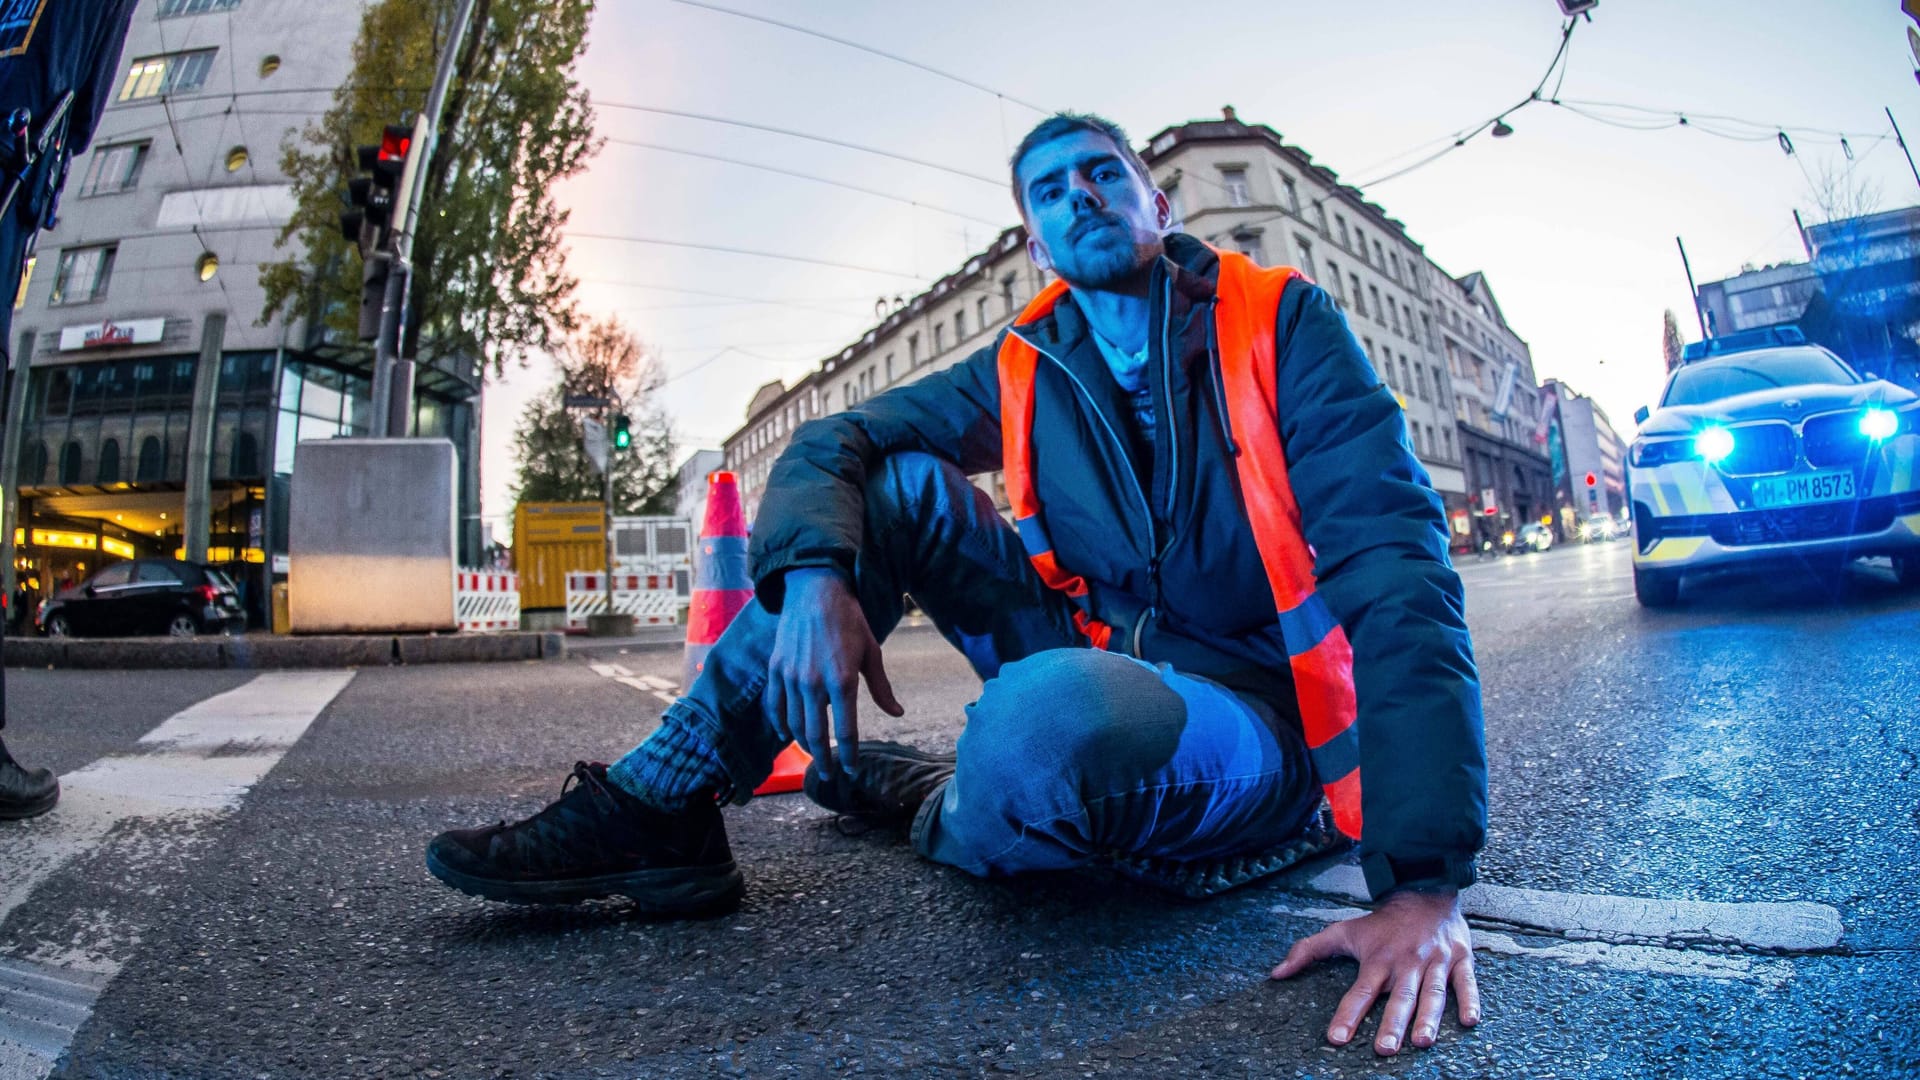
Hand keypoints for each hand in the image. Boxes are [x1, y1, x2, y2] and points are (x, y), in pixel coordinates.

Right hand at [766, 568, 903, 781]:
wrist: (815, 591)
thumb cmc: (849, 621)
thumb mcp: (871, 652)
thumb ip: (881, 688)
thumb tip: (896, 714)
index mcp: (842, 680)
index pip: (845, 731)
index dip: (848, 755)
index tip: (850, 769)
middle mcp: (813, 683)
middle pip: (815, 734)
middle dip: (822, 759)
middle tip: (828, 774)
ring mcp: (791, 677)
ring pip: (793, 724)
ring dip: (803, 744)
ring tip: (812, 754)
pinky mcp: (776, 669)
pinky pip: (774, 706)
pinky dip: (780, 724)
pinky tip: (788, 733)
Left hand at [1271, 889, 1478, 1054]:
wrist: (1423, 889)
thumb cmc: (1381, 921)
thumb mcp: (1343, 931)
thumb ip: (1309, 950)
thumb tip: (1276, 973)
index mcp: (1378, 960)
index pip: (1359, 992)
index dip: (1347, 1015)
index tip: (1336, 1038)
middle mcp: (1406, 963)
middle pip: (1398, 998)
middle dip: (1391, 1024)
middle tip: (1384, 1049)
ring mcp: (1435, 961)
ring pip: (1432, 993)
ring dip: (1429, 1018)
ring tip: (1422, 1041)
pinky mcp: (1460, 959)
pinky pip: (1467, 982)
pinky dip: (1470, 1000)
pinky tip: (1470, 1021)